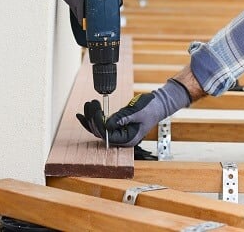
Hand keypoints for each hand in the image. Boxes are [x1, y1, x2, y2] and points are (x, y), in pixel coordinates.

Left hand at [76, 79, 191, 146]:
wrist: (158, 104)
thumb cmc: (151, 109)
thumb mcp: (137, 112)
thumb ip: (122, 119)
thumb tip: (107, 124)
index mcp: (128, 139)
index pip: (108, 135)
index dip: (99, 125)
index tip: (96, 112)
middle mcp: (121, 138)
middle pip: (100, 133)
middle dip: (92, 119)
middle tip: (90, 104)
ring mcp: (118, 131)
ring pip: (99, 128)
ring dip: (91, 117)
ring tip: (88, 104)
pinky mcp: (116, 124)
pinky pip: (102, 123)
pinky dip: (94, 117)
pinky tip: (85, 112)